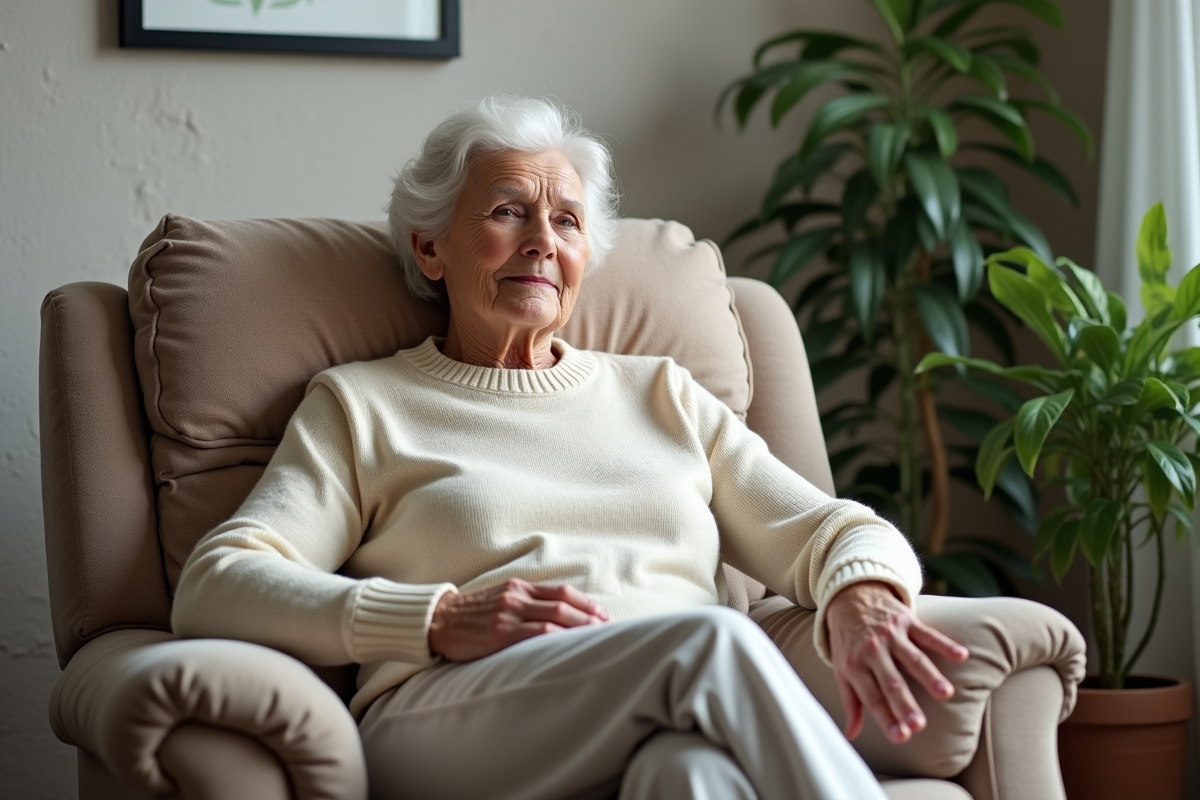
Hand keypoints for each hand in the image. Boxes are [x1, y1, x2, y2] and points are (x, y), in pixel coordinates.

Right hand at [429, 578, 609, 661]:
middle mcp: (517, 596)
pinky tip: (571, 646)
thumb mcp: (500, 597)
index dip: (587, 603)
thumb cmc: (471, 614)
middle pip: (565, 603)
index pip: (562, 591)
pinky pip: (537, 632)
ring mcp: (509, 613)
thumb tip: (556, 613)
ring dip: (580, 627)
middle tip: (609, 629)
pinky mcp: (501, 632)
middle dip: (590, 616)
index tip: (603, 615)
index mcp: (519, 587)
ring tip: (597, 639)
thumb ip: (525, 601)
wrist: (438, 621)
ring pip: (556, 616)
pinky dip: (558, 637)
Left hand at [826, 581, 968, 743]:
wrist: (849, 596)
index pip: (871, 698)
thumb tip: (851, 735)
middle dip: (905, 704)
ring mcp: (890, 635)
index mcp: (854, 667)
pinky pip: (928, 634)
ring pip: (912, 658)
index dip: (886, 718)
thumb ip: (851, 702)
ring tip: (946, 694)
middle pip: (891, 681)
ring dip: (929, 676)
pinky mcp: (905, 620)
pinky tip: (962, 655)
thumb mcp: (842, 669)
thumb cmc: (848, 640)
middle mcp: (871, 651)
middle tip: (919, 725)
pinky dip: (945, 644)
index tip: (901, 737)